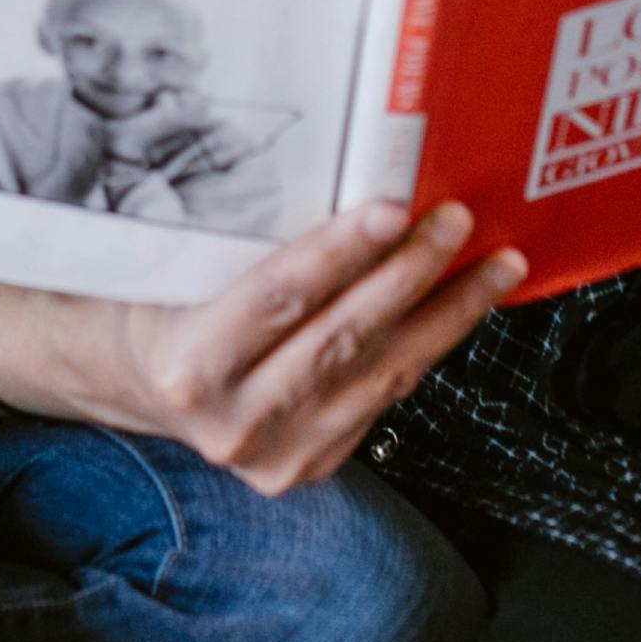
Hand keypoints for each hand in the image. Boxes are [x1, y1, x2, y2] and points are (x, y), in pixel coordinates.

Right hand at [0, 202, 521, 494]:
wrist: (143, 385)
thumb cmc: (163, 306)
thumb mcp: (176, 270)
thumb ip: (242, 245)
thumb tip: (338, 173)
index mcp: (188, 368)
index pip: (279, 299)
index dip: (340, 253)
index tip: (392, 208)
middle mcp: (234, 423)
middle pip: (341, 338)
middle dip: (411, 274)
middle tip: (456, 220)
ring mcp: (277, 456)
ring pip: (380, 375)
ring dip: (448, 315)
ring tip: (497, 265)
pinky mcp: (312, 467)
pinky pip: (384, 399)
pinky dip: (427, 349)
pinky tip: (461, 308)